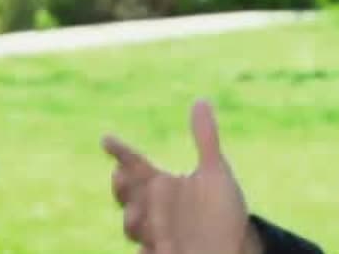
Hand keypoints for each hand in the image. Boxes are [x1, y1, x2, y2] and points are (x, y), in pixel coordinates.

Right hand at [103, 99, 261, 253]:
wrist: (230, 248)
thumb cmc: (219, 211)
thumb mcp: (216, 173)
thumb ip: (206, 139)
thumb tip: (201, 100)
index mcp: (161, 185)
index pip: (134, 165)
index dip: (120, 152)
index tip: (108, 139)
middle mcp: (152, 209)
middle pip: (127, 195)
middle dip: (123, 187)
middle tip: (124, 174)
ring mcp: (155, 235)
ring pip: (133, 227)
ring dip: (135, 220)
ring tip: (145, 214)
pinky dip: (149, 252)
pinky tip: (157, 248)